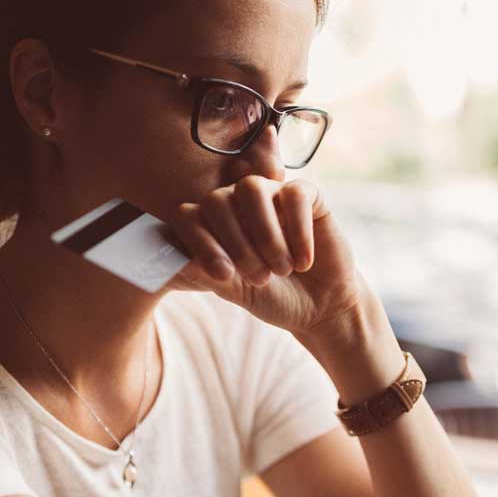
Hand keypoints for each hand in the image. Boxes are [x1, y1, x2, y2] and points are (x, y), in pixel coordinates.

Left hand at [165, 176, 367, 338]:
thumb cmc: (273, 296)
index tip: (223, 275)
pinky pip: (294, 194)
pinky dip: (298, 231)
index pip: (188, 216)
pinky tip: (304, 262)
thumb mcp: (234, 291)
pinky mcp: (307, 196)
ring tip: (281, 269)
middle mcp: (236, 203)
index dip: (200, 242)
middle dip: (237, 244)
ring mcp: (270, 195)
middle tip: (260, 278)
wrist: (320, 307)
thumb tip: (177, 260)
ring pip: (252, 189)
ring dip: (265, 234)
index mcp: (211, 224)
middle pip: (217, 200)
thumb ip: (204, 274)